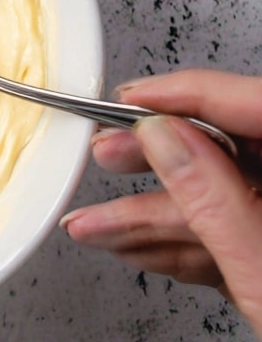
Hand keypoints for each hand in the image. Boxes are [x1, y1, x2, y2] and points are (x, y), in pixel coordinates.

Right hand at [61, 69, 261, 340]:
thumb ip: (214, 199)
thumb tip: (167, 136)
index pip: (255, 105)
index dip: (190, 95)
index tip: (136, 98)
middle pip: (233, 150)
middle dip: (161, 158)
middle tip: (108, 153)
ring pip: (223, 202)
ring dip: (153, 217)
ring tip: (97, 223)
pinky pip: (231, 239)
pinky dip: (182, 247)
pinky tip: (134, 245)